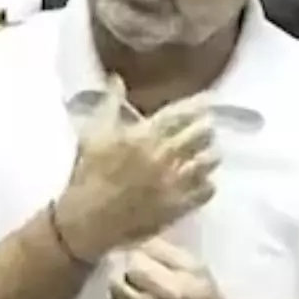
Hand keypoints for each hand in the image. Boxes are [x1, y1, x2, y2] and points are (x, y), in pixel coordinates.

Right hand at [53, 75, 218, 260]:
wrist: (87, 220)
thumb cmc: (89, 174)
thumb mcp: (95, 134)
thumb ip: (109, 104)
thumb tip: (116, 78)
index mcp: (144, 136)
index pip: (180, 114)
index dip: (197, 105)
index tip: (208, 100)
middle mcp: (163, 156)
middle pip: (199, 135)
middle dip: (206, 128)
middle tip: (207, 127)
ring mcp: (173, 183)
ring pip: (207, 161)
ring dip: (210, 154)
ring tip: (211, 153)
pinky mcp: (178, 207)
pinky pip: (206, 191)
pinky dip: (208, 184)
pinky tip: (205, 182)